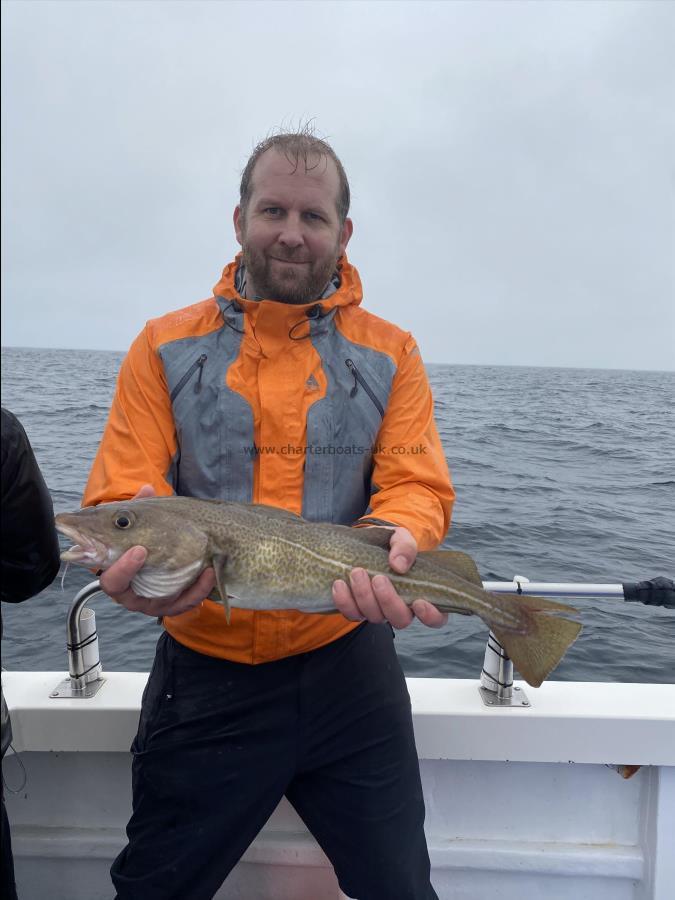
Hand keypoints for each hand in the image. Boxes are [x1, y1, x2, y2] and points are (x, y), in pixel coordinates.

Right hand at [99, 484, 215, 617]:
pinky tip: (209, 572)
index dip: (117, 566)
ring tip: (191, 564)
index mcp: (117, 575)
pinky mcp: (174, 605)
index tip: (136, 547)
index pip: (109, 578)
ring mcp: (152, 602)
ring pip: (160, 601)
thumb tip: (147, 489)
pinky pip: (186, 601)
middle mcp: (130, 593)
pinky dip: (198, 588)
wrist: (166, 566)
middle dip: (127, 571)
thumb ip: (141, 510)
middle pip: (122, 590)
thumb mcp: (143, 528)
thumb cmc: (146, 544)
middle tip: (142, 550)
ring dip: (176, 582)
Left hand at [332, 526, 447, 628]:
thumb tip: (399, 565)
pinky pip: (352, 614)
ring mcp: (379, 611)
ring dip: (364, 597)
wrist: (367, 543)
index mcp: (423, 595)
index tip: (419, 601)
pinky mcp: (358, 609)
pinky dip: (345, 601)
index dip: (430, 615)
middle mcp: (402, 608)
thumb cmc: (391, 544)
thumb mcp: (401, 537)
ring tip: (357, 573)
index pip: (436, 618)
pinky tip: (339, 584)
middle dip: (388, 600)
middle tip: (378, 578)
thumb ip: (405, 547)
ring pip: (375, 617)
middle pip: (400, 619)